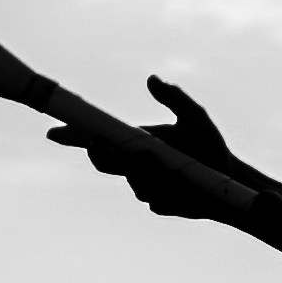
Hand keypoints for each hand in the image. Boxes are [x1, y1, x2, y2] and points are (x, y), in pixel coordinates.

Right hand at [49, 78, 256, 219]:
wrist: (228, 178)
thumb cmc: (210, 145)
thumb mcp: (195, 117)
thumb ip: (175, 97)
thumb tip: (152, 78)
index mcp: (135, 140)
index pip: (97, 137)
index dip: (73, 135)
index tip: (53, 132)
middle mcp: (134, 164)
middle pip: (104, 162)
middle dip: (111, 156)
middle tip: (136, 151)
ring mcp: (144, 186)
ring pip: (134, 183)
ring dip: (152, 175)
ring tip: (180, 169)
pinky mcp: (158, 204)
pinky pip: (154, 200)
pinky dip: (170, 192)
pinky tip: (187, 188)